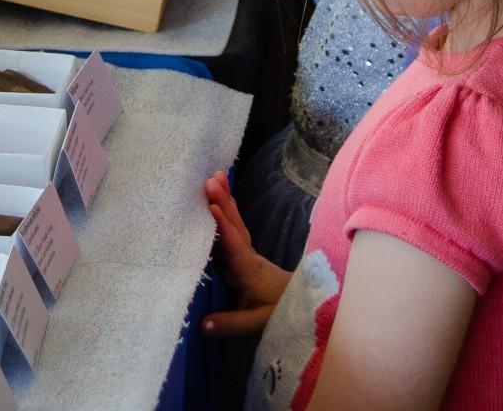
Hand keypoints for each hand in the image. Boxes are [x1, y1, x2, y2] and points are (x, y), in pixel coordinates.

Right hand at [202, 170, 292, 336]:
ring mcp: (247, 252)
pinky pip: (233, 228)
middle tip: (210, 179)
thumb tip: (202, 325)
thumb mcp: (257, 322)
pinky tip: (218, 198)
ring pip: (235, 222)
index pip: (236, 246)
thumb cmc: (280, 311)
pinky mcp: (244, 253)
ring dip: (225, 200)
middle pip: (235, 226)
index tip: (211, 208)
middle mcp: (248, 255)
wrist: (301, 305)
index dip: (223, 227)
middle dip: (223, 202)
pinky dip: (225, 210)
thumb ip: (231, 323)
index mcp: (249, 270)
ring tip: (215, 177)